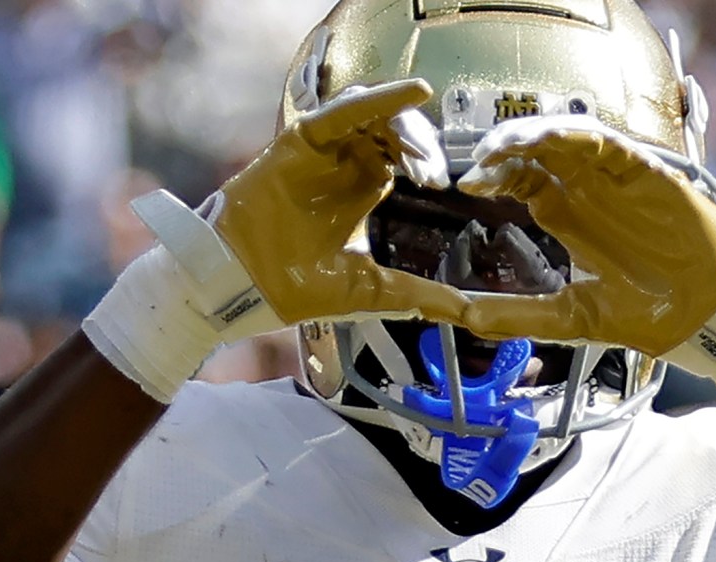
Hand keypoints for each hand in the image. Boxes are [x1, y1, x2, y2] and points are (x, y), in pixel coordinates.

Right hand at [209, 79, 473, 326]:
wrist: (244, 285)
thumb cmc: (297, 286)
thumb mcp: (374, 289)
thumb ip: (420, 295)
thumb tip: (471, 315)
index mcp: (363, 190)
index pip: (406, 160)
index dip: (427, 165)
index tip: (442, 187)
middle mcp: (346, 162)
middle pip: (396, 134)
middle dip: (421, 148)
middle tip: (433, 175)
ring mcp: (326, 148)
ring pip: (377, 117)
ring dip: (406, 128)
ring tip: (421, 155)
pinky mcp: (304, 137)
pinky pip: (346, 110)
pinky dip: (382, 99)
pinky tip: (416, 92)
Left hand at [453, 116, 715, 356]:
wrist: (707, 319)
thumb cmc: (650, 314)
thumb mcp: (571, 317)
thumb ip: (518, 315)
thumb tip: (464, 318)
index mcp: (568, 216)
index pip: (521, 179)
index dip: (494, 176)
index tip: (467, 185)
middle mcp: (588, 191)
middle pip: (537, 152)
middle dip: (505, 148)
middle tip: (480, 159)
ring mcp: (616, 180)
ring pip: (567, 138)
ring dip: (534, 135)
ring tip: (505, 144)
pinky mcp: (647, 174)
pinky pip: (610, 143)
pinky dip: (580, 136)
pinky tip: (552, 139)